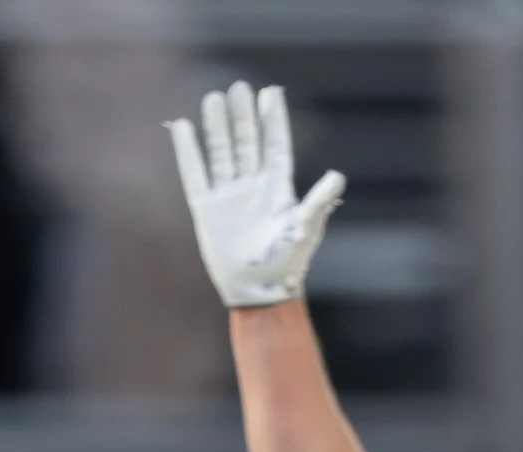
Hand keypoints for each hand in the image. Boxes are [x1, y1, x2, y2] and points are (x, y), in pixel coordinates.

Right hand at [169, 81, 344, 310]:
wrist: (260, 293)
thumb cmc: (287, 264)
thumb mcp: (305, 229)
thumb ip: (319, 202)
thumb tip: (338, 178)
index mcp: (278, 190)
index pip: (275, 146)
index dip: (273, 121)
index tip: (270, 93)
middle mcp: (253, 188)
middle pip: (247, 143)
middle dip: (243, 116)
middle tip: (239, 88)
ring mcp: (229, 197)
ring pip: (222, 152)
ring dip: (218, 127)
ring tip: (215, 99)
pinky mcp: (207, 209)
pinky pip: (195, 174)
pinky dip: (189, 152)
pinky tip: (183, 127)